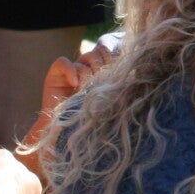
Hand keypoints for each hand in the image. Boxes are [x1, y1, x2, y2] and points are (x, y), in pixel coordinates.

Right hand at [17, 46, 117, 178]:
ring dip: (88, 73)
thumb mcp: (111, 106)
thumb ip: (120, 91)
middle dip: (102, 66)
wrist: (63, 140)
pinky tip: (75, 85)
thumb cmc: (91, 127)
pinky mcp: (54, 77)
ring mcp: (70, 73)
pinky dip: (70, 70)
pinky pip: (62, 62)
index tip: (114, 74)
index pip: (108, 54)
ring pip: (84, 58)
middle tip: (99, 85)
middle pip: (97, 54)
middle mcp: (85, 72)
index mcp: (100, 76)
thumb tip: (140, 80)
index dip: (112, 59)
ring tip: (86, 91)